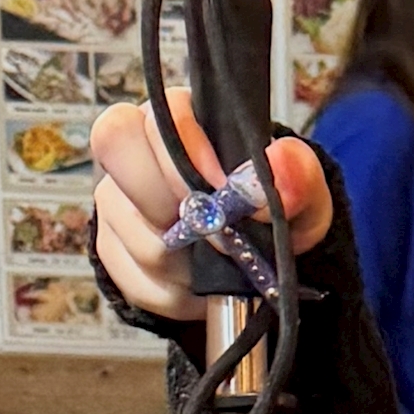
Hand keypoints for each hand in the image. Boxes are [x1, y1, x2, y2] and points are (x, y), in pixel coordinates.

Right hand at [91, 89, 332, 318]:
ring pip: (133, 232)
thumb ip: (297, 176)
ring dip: (182, 261)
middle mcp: (135, 152)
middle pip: (117, 152)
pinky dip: (173, 295)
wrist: (255, 260)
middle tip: (212, 233)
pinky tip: (197, 286)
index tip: (221, 190)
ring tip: (214, 264)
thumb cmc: (270, 213)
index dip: (183, 157)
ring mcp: (117, 202)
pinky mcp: (112, 250)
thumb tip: (280, 164)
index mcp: (177, 120)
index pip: (151, 119)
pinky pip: (134, 280)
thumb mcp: (301, 197)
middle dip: (171, 204)